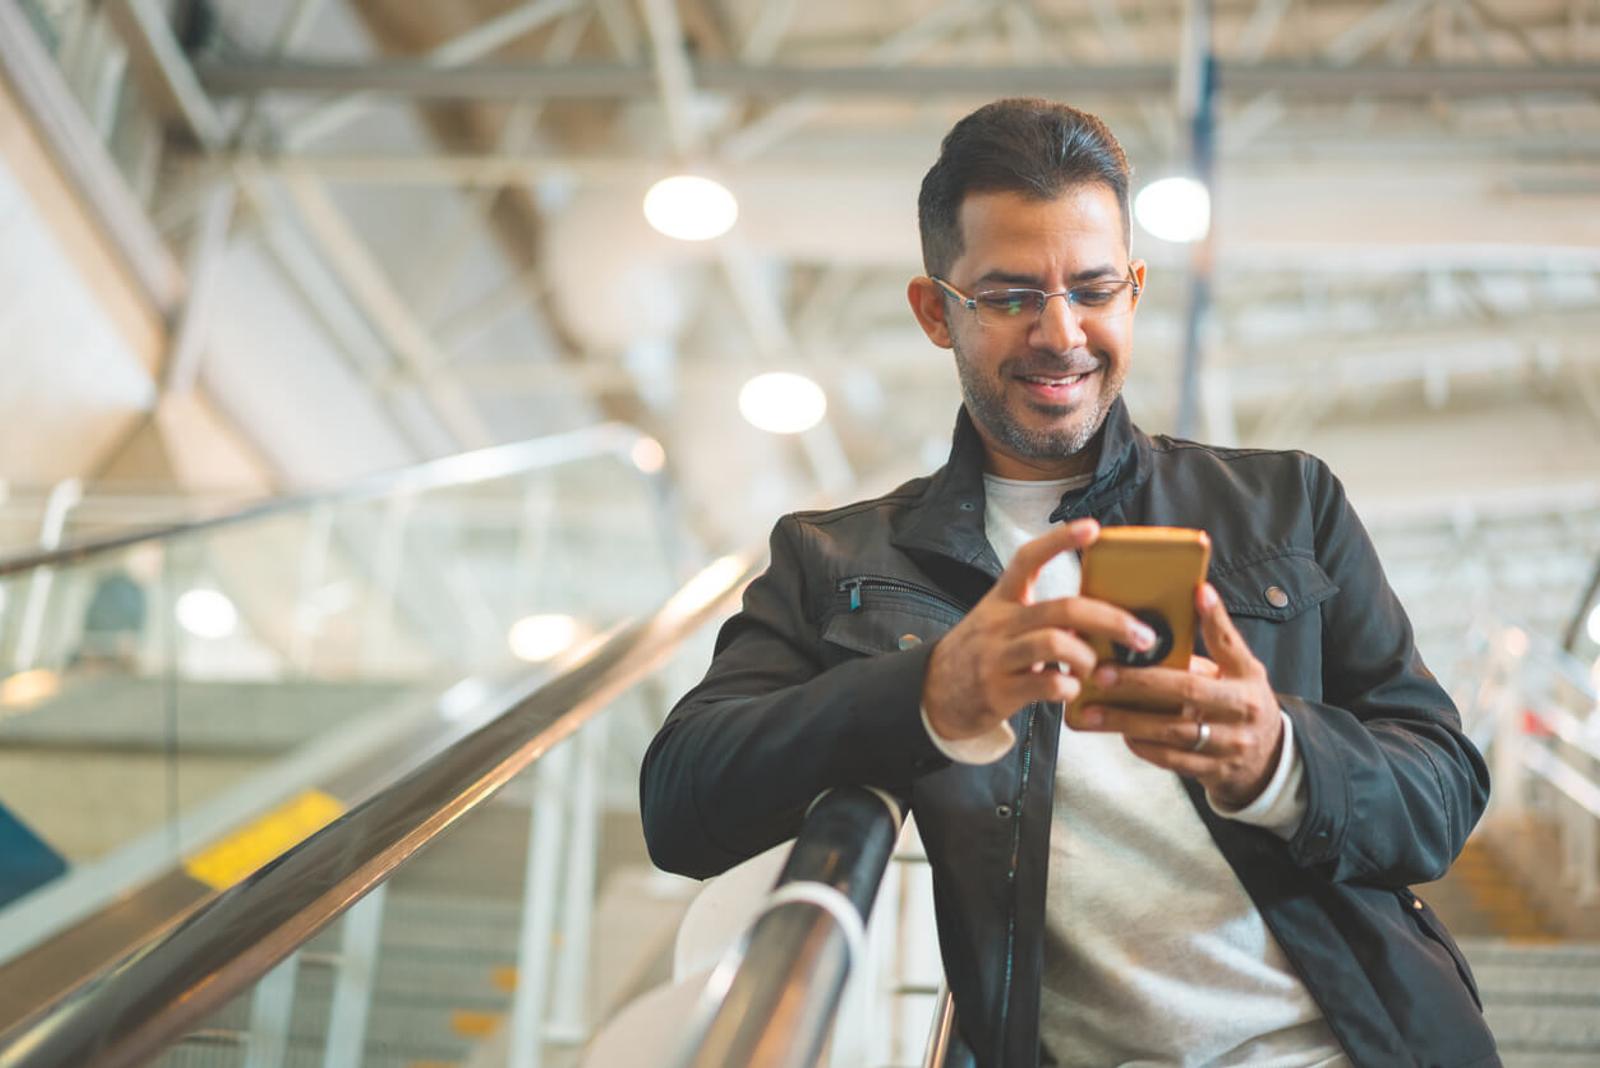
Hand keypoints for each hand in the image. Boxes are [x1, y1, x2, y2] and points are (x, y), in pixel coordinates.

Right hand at [922, 519, 1159, 742]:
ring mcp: (997, 657)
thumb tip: (1100, 618)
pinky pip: (1047, 685)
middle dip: (1111, 620)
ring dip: (1088, 658)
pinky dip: (1070, 689)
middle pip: (1062, 608)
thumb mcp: (999, 622)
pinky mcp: (999, 691)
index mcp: (1002, 600)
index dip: (1060, 541)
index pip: (1029, 559)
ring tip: (1093, 669)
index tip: (1093, 528)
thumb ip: (1041, 616)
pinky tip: (1069, 691)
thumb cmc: (980, 654)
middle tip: (1141, 635)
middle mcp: (999, 623)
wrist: (932, 693)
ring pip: (1055, 644)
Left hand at [1071, 583, 1283, 807]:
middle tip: (1100, 674)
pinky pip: (1170, 759)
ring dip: (1128, 721)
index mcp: (1248, 678)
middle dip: (1140, 682)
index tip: (1198, 592)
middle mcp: (1243, 710)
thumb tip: (1185, 603)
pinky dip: (1142, 746)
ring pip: (1173, 731)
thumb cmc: (1241, 704)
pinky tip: (1119, 733)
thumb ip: (1216, 646)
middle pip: (1189, 691)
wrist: (1267, 761)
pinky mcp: (1213, 771)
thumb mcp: (1240, 673)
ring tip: (1093, 712)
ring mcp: (1230, 744)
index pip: (1230, 644)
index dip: (1215, 618)